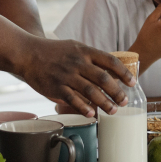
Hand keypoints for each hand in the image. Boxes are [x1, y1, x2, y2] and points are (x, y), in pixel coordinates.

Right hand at [17, 39, 134, 117]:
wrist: (28, 53)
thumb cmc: (54, 52)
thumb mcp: (75, 47)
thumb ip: (92, 58)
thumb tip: (111, 71)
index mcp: (85, 52)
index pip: (110, 61)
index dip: (124, 73)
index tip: (133, 83)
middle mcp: (78, 63)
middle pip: (103, 79)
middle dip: (117, 92)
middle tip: (124, 102)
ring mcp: (67, 76)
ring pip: (90, 91)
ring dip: (104, 103)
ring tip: (113, 111)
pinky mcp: (56, 87)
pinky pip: (73, 99)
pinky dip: (84, 107)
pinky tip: (92, 114)